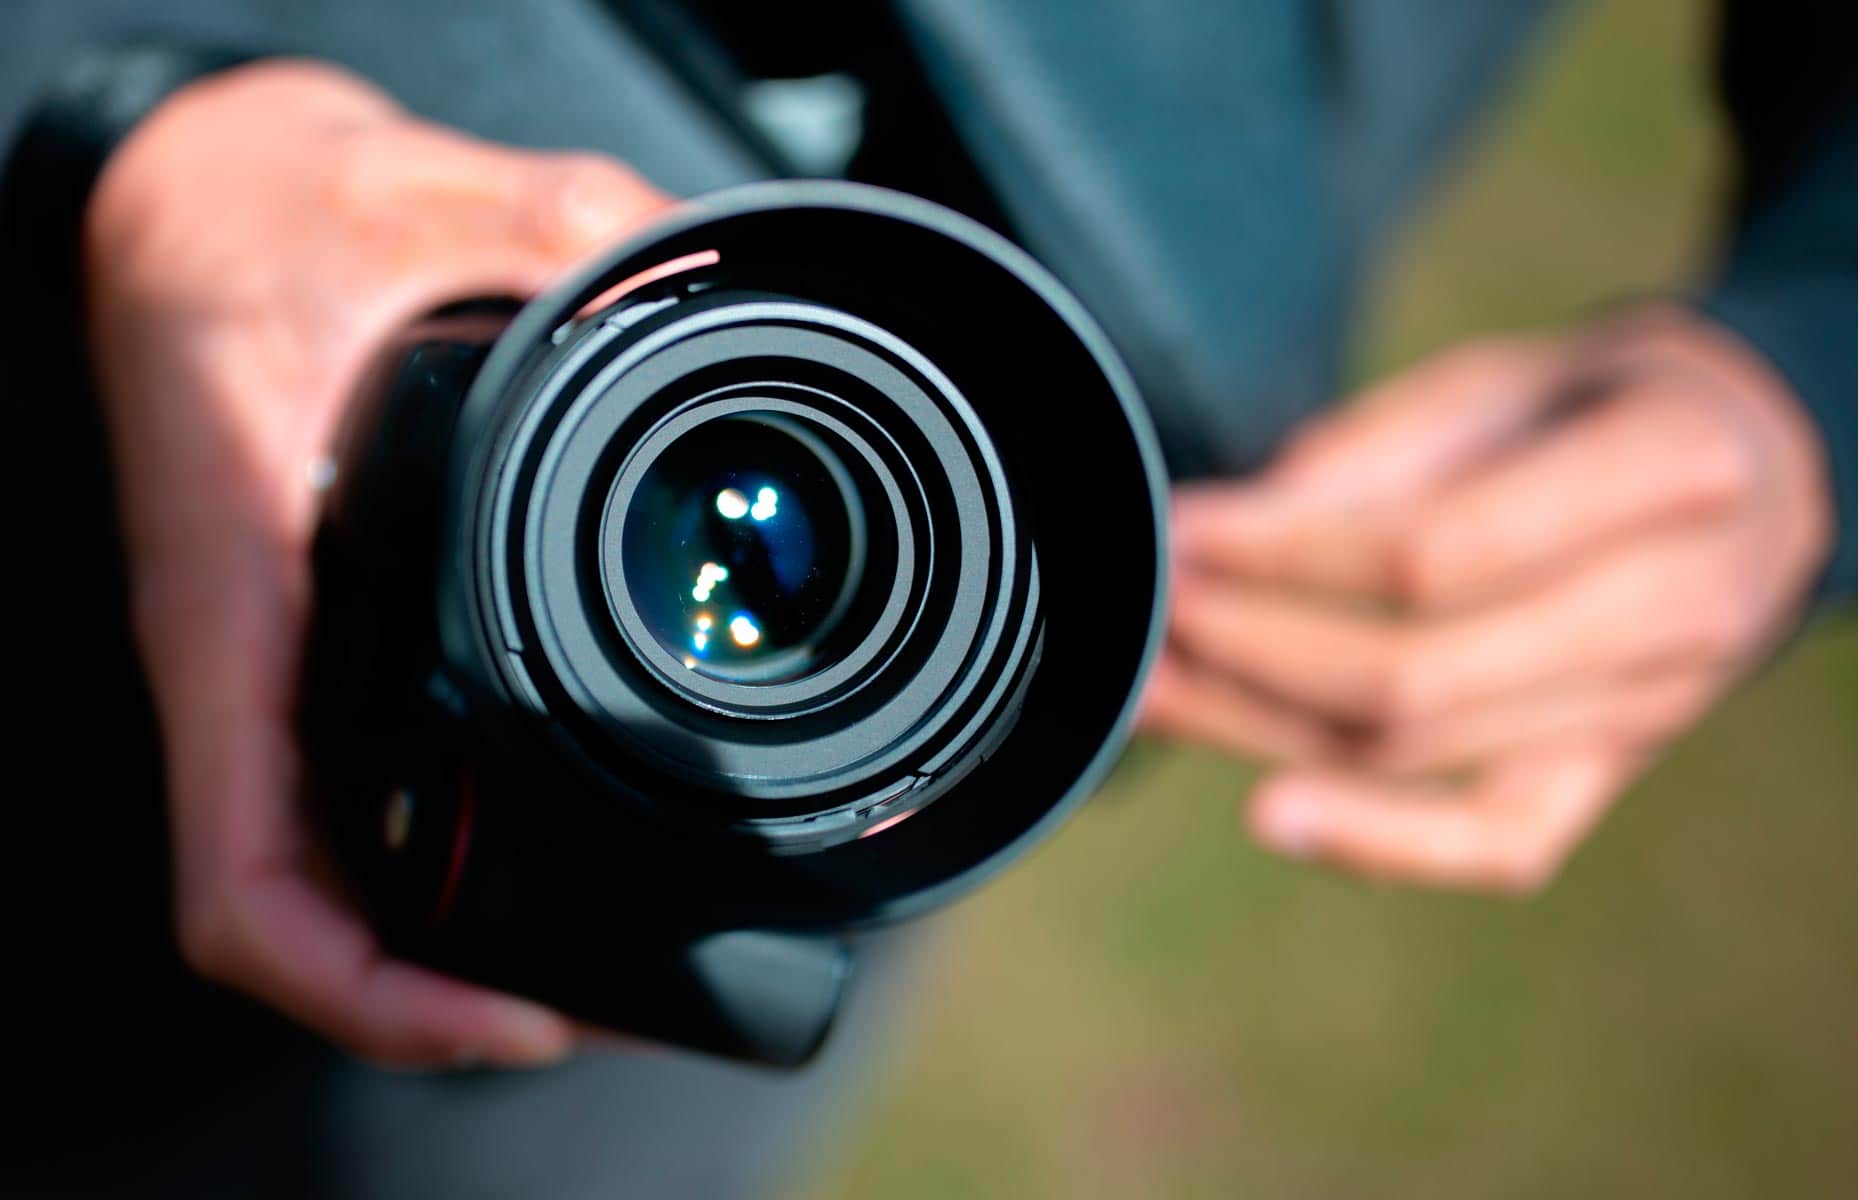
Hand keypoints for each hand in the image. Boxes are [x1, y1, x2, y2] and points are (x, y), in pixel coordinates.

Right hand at [85, 60, 670, 1064]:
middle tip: (597, 1007)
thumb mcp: (444, 202)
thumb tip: (737, 287)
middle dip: (442, 993)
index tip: (520, 1019)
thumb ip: (590, 240)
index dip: (377, 994)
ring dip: (432, 941)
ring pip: (323, 871)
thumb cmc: (281, 215)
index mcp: (243, 598)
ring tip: (586, 964)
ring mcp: (277, 663)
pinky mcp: (312, 634)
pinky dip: (422, 848)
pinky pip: (343, 785)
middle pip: (309, 916)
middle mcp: (251, 661)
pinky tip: (531, 842)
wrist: (199, 199)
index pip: (253, 879)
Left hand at [1142, 310, 1832, 891]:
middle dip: (1249, 650)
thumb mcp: (1502, 378)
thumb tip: (1229, 529)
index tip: (1180, 531)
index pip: (1433, 552)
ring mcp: (1647, 709)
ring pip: (1422, 754)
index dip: (1284, 554)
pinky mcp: (1611, 768)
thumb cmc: (1602, 406)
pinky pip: (1500, 843)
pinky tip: (1270, 814)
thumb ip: (1374, 451)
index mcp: (1667, 472)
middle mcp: (1674, 609)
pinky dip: (1383, 844)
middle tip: (1147, 614)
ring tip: (1151, 688)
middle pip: (1414, 676)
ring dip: (1261, 728)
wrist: (1754, 475)